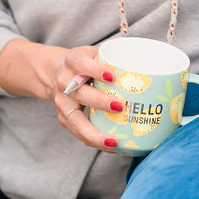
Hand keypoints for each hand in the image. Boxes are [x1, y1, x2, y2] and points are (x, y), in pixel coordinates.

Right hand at [0, 39, 120, 151]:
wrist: (54, 72)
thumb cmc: (82, 62)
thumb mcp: (93, 52)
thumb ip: (113, 57)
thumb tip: (144, 65)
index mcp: (73, 61)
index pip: (82, 64)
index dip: (96, 70)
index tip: (112, 76)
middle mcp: (65, 82)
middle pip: (80, 94)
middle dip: (100, 102)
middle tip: (119, 106)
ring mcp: (63, 102)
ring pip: (76, 121)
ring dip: (95, 133)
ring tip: (115, 141)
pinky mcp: (64, 118)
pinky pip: (79, 133)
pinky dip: (95, 141)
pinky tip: (112, 147)